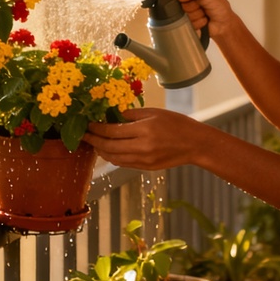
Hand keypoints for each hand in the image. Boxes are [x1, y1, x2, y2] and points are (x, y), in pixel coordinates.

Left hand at [83, 108, 203, 170]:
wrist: (195, 144)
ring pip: (113, 158)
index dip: (96, 128)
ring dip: (101, 151)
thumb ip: (131, 115)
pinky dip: (112, 157)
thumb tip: (110, 116)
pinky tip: (108, 150)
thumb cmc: (177, 123)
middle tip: (84, 135)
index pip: (112, 131)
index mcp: (144, 130)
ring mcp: (144, 160)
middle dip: (94, 141)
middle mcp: (142, 147)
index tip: (88, 124)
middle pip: (108, 147)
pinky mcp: (146, 168)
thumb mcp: (154, 112)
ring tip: (94, 143)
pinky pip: (123, 163)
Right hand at [176, 0, 234, 38]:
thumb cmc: (218, 6)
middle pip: (181, 6)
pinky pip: (187, 26)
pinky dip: (198, 24)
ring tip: (204, 14)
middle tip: (202, 7)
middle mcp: (184, 2)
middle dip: (194, 7)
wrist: (224, 23)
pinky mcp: (186, 26)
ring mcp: (185, 15)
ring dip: (197, 16)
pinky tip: (203, 21)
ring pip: (184, 16)